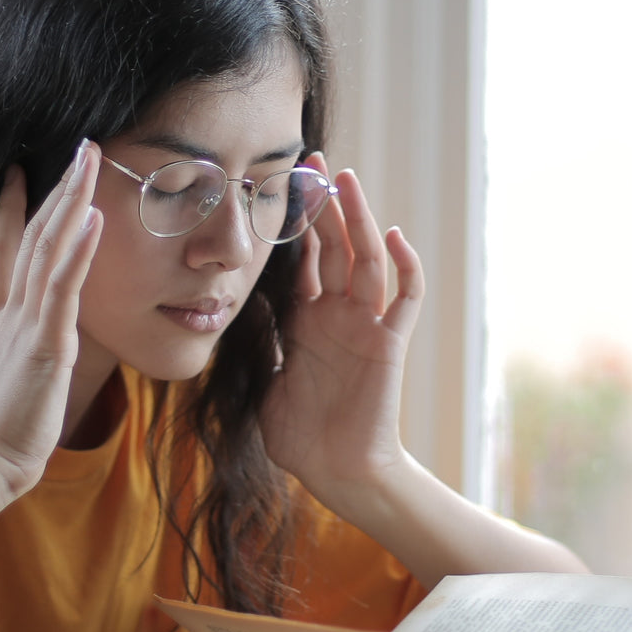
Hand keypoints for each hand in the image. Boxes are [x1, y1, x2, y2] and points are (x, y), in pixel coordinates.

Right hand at [0, 141, 103, 502]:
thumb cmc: (3, 429)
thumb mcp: (14, 375)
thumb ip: (22, 349)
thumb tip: (33, 343)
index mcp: (5, 317)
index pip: (5, 249)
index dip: (12, 208)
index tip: (18, 170)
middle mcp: (14, 310)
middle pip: (33, 233)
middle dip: (57, 186)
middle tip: (78, 145)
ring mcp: (28, 323)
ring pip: (49, 247)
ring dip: (71, 200)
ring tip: (89, 160)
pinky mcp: (46, 343)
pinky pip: (63, 288)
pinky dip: (77, 250)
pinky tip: (92, 218)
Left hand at [259, 154, 425, 503]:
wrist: (335, 472)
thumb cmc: (300, 434)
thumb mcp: (262, 377)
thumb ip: (255, 339)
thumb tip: (227, 303)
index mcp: (307, 319)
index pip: (302, 257)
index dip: (294, 222)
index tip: (279, 183)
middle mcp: (338, 314)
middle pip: (335, 245)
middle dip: (325, 203)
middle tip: (313, 159)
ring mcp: (366, 326)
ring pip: (366, 259)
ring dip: (359, 219)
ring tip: (347, 180)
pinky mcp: (389, 345)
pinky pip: (405, 299)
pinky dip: (405, 267)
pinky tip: (393, 237)